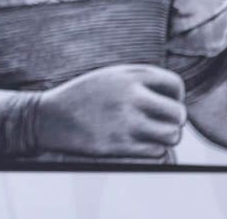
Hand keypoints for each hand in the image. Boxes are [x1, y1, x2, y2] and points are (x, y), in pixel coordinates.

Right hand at [35, 64, 186, 157]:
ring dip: (165, 138)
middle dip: (173, 121)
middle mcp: (129, 96)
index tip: (162, 104)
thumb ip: (140, 80)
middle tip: (159, 123)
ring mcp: (125, 121)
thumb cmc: (82, 97)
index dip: (175, 97)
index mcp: (128, 76)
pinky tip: (136, 143)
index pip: (175, 84)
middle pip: (178, 114)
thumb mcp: (109, 76)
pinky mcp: (119, 145)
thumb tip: (175, 97)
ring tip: (150, 135)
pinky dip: (152, 150)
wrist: (48, 117)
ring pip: (172, 135)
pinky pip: (156, 152)